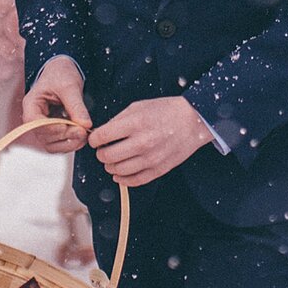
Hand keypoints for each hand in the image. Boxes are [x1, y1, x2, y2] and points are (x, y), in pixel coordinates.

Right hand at [23, 61, 91, 151]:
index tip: (66, 126)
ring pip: (51, 144)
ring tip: (84, 135)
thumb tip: (85, 124)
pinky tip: (81, 137)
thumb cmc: (61, 74)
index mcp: (31, 104)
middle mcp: (34, 118)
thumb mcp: (69, 86)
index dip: (49, 127)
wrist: (65, 72)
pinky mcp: (54, 130)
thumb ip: (76, 105)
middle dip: (64, 136)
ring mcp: (44, 126)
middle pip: (43, 136)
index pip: (34, 122)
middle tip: (82, 131)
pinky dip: (70, 143)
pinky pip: (59, 143)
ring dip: (68, 143)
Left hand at [90, 97, 215, 188]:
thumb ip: (118, 120)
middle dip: (101, 153)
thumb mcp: (138, 106)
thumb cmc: (165, 111)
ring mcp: (151, 158)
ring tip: (112, 160)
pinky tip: (119, 174)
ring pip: (118, 170)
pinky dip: (122, 179)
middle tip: (103, 150)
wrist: (193, 121)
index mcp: (135, 123)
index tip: (95, 140)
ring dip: (110, 166)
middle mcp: (142, 142)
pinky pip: (134, 181)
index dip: (94, 139)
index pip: (102, 136)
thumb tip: (101, 133)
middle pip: (107, 156)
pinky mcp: (158, 170)